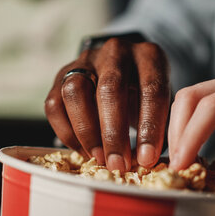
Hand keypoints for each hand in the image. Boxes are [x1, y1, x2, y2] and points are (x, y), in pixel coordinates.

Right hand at [45, 38, 169, 171]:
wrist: (124, 71)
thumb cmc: (146, 94)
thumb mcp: (160, 102)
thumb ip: (158, 125)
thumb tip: (146, 162)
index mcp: (149, 55)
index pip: (151, 89)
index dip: (149, 127)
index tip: (147, 159)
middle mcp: (115, 51)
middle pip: (110, 88)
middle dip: (113, 132)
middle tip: (118, 164)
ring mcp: (85, 60)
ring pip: (75, 91)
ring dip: (86, 131)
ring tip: (98, 158)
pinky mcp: (61, 75)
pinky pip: (54, 105)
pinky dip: (67, 132)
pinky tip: (83, 151)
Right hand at [168, 69, 214, 190]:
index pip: (214, 105)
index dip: (192, 133)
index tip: (181, 163)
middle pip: (194, 95)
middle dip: (179, 130)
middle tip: (175, 164)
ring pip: (191, 98)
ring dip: (179, 127)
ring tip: (179, 159)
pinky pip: (200, 107)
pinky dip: (188, 127)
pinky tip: (187, 148)